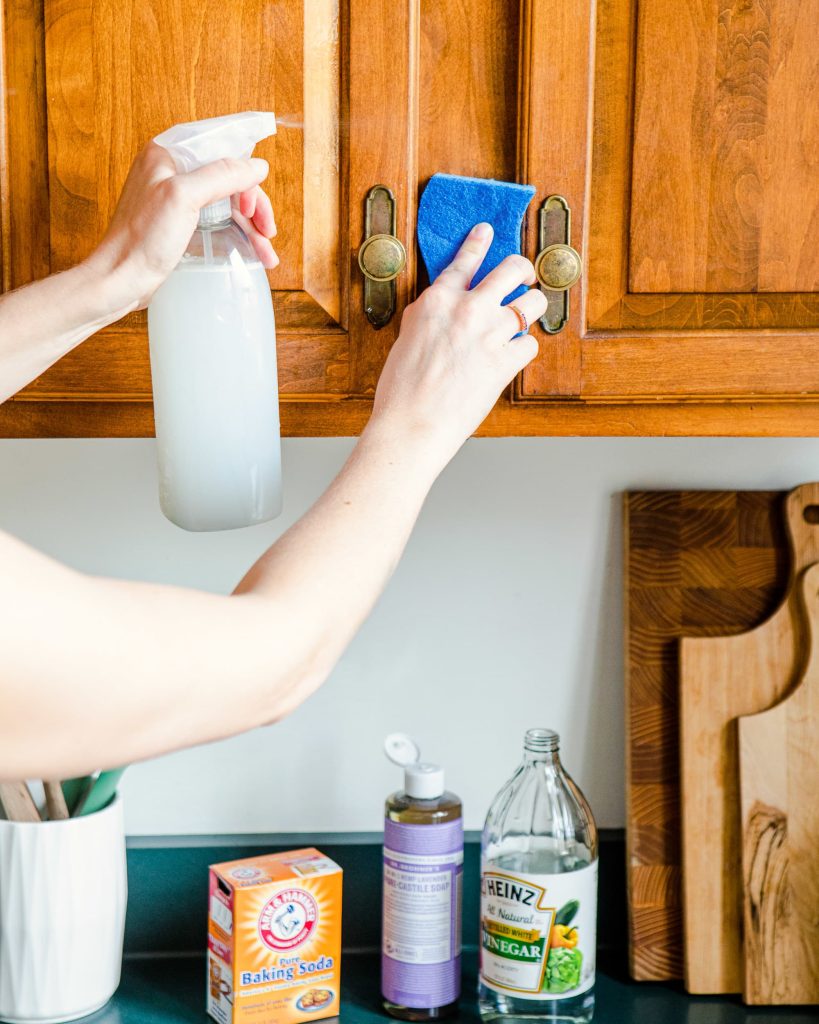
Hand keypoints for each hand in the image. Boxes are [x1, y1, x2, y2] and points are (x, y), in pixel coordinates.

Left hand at [84, 142, 277, 310]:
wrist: (121, 279)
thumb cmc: (141, 239)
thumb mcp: (183, 197)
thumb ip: (221, 175)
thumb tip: (256, 166)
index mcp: (167, 154)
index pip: (218, 145)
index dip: (243, 166)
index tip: (260, 186)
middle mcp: (171, 173)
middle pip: (228, 177)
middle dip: (252, 202)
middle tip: (266, 227)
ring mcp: (176, 200)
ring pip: (226, 202)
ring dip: (250, 225)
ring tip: (266, 250)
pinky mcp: (180, 225)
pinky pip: (218, 222)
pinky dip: (238, 235)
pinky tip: (253, 252)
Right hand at [369, 223, 545, 467]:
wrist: (411, 424)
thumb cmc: (401, 390)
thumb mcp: (407, 338)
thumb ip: (430, 315)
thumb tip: (445, 305)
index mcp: (436, 301)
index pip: (464, 260)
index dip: (479, 242)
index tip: (487, 230)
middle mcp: (467, 309)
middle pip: (512, 268)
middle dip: (523, 270)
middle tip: (524, 278)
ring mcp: (490, 334)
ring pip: (532, 302)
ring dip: (532, 307)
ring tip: (524, 316)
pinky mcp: (506, 361)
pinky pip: (530, 343)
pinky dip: (523, 349)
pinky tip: (511, 356)